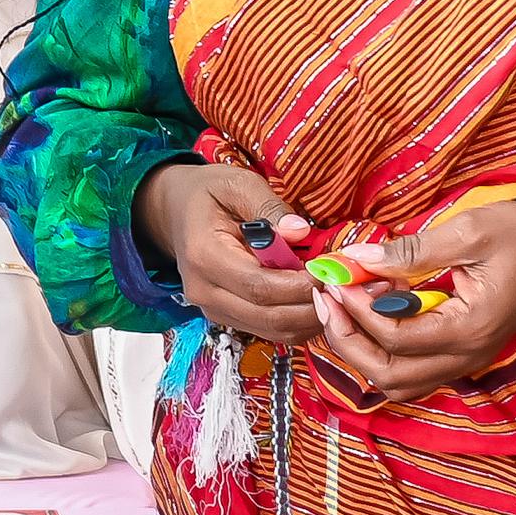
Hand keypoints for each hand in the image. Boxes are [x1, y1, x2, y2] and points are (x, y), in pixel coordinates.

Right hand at [140, 159, 324, 346]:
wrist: (175, 211)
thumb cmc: (208, 194)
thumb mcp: (237, 184)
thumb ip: (269, 207)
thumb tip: (300, 232)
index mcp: (204, 257)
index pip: (258, 286)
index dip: (299, 285)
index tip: (329, 271)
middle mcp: (205, 292)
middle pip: (268, 317)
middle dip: (311, 306)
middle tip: (340, 285)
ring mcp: (214, 310)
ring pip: (272, 331)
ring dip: (309, 318)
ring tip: (332, 291)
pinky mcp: (227, 317)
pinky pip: (269, 330)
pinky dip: (299, 321)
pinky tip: (315, 298)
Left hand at [309, 203, 515, 402]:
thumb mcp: (468, 231)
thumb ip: (412, 252)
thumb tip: (358, 259)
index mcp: (470, 329)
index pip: (396, 336)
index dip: (357, 310)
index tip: (336, 277)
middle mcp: (466, 357)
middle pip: (389, 375)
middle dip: (347, 340)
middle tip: (326, 300)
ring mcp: (464, 361)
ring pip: (397, 384)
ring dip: (360, 353)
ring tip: (341, 309)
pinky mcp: (460, 356)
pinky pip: (411, 373)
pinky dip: (381, 354)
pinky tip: (368, 318)